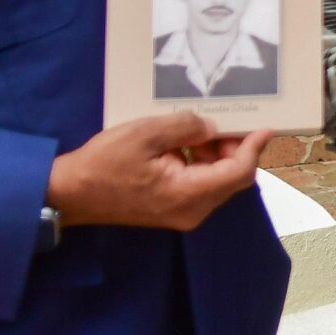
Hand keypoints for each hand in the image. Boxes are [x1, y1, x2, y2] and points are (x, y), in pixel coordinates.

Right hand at [47, 112, 271, 230]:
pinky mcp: (172, 210)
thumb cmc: (103, 164)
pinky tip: (188, 143)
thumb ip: (186, 127)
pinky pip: (200, 186)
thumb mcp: (146, 133)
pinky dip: (202, 164)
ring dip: (218, 155)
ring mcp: (181, 214)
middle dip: (236, 148)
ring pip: (217, 182)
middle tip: (230, 120)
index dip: (254, 148)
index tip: (265, 127)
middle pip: (232, 179)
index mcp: (188, 194)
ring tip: (203, 128)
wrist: (70, 193)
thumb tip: (212, 127)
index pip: (238, 172)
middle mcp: (191, 211)